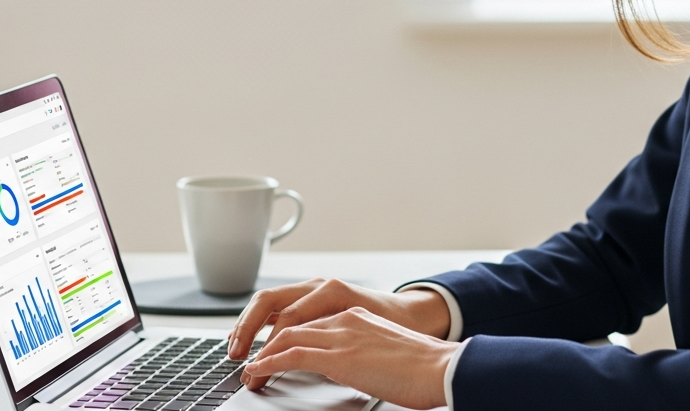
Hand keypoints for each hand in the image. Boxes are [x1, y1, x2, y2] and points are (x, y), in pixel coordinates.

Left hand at [241, 306, 455, 409]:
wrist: (441, 367)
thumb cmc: (423, 367)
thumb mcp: (386, 352)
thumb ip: (366, 354)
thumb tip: (358, 371)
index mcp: (356, 316)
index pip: (308, 320)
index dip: (283, 335)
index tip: (270, 350)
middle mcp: (345, 318)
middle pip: (289, 321)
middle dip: (263, 339)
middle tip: (249, 359)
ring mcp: (341, 335)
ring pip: (285, 335)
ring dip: (261, 354)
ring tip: (248, 372)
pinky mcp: (340, 356)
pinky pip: (292, 354)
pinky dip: (269, 363)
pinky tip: (259, 373)